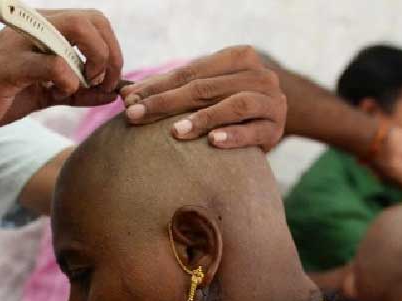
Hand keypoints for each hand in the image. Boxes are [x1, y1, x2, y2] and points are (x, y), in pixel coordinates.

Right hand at [0, 9, 122, 149]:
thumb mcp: (48, 93)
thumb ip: (80, 91)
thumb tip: (115, 92)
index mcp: (41, 28)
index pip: (94, 20)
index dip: (112, 49)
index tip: (108, 80)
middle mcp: (31, 26)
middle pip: (92, 20)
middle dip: (109, 55)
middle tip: (102, 83)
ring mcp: (19, 41)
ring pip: (77, 31)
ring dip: (94, 65)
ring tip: (82, 88)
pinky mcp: (9, 65)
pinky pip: (55, 64)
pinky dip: (69, 82)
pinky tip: (59, 93)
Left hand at [119, 46, 286, 150]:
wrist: (274, 123)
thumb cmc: (231, 106)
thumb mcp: (208, 91)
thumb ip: (173, 89)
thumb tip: (125, 94)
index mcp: (240, 57)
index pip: (192, 71)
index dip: (158, 85)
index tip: (128, 101)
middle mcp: (260, 75)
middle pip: (207, 87)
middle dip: (168, 102)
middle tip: (137, 116)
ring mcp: (272, 101)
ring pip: (235, 105)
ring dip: (203, 118)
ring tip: (175, 132)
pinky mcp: (277, 129)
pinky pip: (254, 131)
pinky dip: (233, 136)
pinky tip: (213, 142)